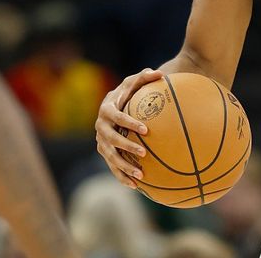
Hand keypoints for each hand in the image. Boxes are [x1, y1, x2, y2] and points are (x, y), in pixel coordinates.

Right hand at [94, 68, 163, 187]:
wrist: (116, 103)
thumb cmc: (129, 90)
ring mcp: (101, 141)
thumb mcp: (135, 81)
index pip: (117, 117)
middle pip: (110, 139)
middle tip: (144, 153)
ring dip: (123, 167)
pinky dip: (122, 176)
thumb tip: (160, 74)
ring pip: (110, 157)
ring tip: (141, 175)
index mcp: (107, 108)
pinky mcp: (104, 152)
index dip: (129, 123)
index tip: (145, 129)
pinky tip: (136, 186)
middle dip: (126, 147)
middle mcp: (100, 126)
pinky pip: (112, 166)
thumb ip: (145, 77)